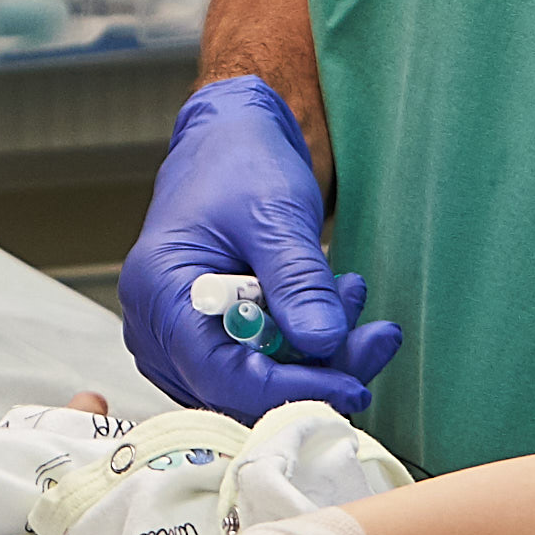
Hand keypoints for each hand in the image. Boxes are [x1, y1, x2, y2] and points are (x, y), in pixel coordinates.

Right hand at [117, 77, 404, 418]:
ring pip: (254, 385)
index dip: (289, 389)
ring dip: (316, 358)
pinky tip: (333, 305)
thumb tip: (324, 344)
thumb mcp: (275, 213)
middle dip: (316, 371)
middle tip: (378, 337)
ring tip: (352, 295)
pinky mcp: (206, 341)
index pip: (219, 373)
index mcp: (159, 291)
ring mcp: (177, 340)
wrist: (228, 144)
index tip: (354, 386)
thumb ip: (297, 280)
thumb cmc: (239, 166)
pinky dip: (303, 348)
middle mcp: (156, 327)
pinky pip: (257, 367)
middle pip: (239, 389)